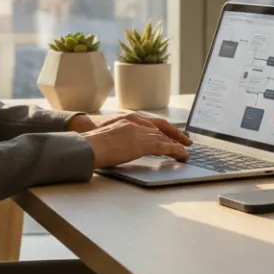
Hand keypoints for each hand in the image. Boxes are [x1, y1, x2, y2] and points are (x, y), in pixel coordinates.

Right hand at [76, 116, 190, 167]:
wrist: (86, 143)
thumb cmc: (91, 142)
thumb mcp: (109, 134)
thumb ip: (120, 136)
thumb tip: (122, 146)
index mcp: (128, 118)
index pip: (152, 122)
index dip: (165, 128)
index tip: (173, 134)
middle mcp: (135, 121)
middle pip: (161, 127)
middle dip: (175, 135)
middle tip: (187, 141)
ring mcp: (138, 131)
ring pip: (163, 137)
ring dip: (176, 144)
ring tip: (185, 152)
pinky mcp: (140, 143)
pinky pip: (163, 145)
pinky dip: (174, 150)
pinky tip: (181, 154)